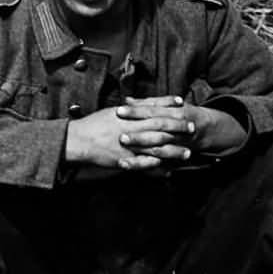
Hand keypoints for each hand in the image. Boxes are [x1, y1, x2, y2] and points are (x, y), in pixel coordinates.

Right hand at [63, 101, 195, 171]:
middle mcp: (132, 130)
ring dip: (174, 151)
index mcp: (129, 116)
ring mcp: (130, 147)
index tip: (183, 103)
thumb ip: (130, 109)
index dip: (169, 105)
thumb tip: (141, 102)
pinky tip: (169, 172)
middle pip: (160, 128)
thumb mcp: (113, 112)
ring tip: (187, 153)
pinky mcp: (126, 160)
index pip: (154, 108)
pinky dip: (158, 170)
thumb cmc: (94, 124)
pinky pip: (146, 167)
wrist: (79, 141)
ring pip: (157, 149)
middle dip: (178, 128)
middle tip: (193, 128)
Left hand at [120, 96, 245, 158]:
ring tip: (123, 156)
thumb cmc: (181, 114)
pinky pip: (159, 163)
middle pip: (156, 130)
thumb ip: (147, 103)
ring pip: (158, 149)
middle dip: (139, 134)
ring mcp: (176, 143)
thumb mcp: (167, 105)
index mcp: (174, 112)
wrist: (204, 128)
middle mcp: (176, 128)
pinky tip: (129, 166)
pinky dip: (145, 165)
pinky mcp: (173, 156)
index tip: (119, 110)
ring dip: (141, 152)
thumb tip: (127, 99)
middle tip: (121, 136)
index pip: (153, 110)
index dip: (137, 111)